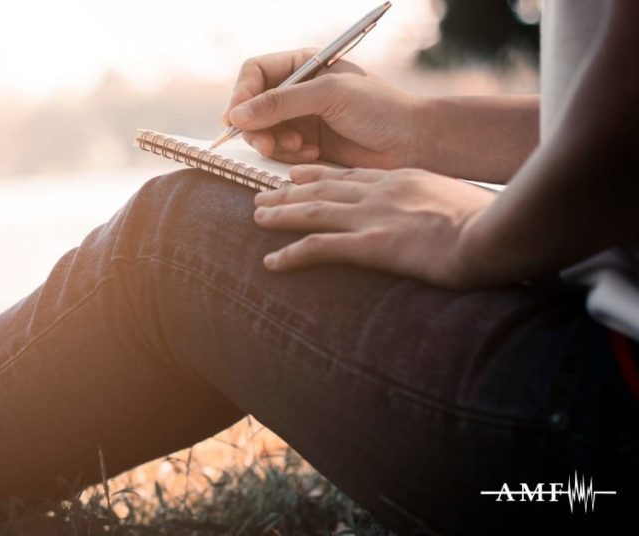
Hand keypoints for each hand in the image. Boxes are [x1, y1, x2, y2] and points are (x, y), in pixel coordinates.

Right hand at [223, 48, 425, 169]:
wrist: (412, 142)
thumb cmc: (380, 109)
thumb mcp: (328, 95)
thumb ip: (282, 102)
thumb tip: (236, 115)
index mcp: (304, 64)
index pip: (255, 73)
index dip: (242, 94)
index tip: (237, 117)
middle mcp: (298, 90)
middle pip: (252, 105)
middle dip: (257, 126)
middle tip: (267, 143)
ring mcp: (301, 118)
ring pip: (262, 131)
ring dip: (275, 142)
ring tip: (300, 147)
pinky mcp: (306, 143)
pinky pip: (278, 150)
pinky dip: (288, 155)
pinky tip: (312, 153)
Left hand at [252, 165, 495, 287]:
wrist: (496, 234)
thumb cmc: (492, 223)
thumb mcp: (463, 203)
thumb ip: (441, 206)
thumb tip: (443, 219)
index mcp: (405, 179)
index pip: (353, 174)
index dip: (321, 175)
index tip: (299, 175)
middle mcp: (383, 191)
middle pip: (325, 188)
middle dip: (290, 192)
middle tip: (263, 195)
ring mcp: (374, 216)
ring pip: (313, 211)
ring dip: (281, 215)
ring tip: (257, 218)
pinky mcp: (371, 244)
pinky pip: (320, 247)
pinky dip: (292, 254)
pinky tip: (272, 262)